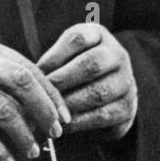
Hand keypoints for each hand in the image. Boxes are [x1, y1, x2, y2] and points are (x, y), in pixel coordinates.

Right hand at [0, 31, 70, 160]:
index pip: (25, 66)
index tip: (61, 112)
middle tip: (55, 131)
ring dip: (23, 135)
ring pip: (3, 110)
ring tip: (32, 152)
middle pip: (21, 81)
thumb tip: (25, 95)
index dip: (48, 92)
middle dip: (45, 110)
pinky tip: (6, 160)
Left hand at [39, 24, 136, 139]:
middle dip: (63, 80)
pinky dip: (80, 122)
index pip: (78, 38)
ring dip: (70, 103)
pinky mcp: (127, 108)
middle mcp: (118, 55)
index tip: (37, 71)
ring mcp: (126, 81)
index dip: (55, 56)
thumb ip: (52, 62)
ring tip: (51, 111)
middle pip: (91, 64)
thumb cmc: (75, 71)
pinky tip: (63, 125)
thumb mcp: (65, 57)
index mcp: (99, 35)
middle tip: (43, 94)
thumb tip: (32, 78)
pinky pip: (102, 115)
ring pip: (98, 92)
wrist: (105, 95)